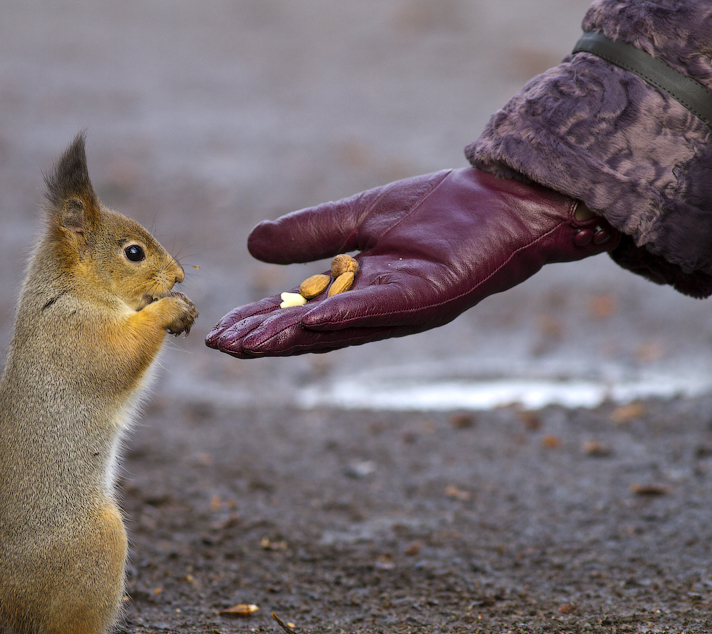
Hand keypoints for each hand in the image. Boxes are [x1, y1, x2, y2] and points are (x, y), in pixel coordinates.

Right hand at [206, 168, 618, 357]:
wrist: (504, 199)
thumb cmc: (442, 209)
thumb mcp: (360, 218)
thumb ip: (311, 233)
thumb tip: (252, 245)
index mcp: (358, 290)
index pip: (297, 310)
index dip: (259, 321)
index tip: (219, 329)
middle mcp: (375, 309)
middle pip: (309, 330)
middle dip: (264, 338)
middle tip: (220, 344)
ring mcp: (401, 308)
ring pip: (335, 329)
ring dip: (290, 336)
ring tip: (247, 343)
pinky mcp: (428, 298)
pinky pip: (378, 310)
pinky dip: (343, 317)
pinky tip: (308, 320)